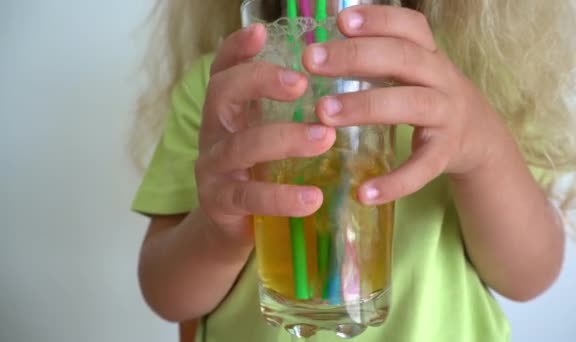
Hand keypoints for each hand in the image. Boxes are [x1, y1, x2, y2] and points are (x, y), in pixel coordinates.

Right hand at [196, 24, 335, 241]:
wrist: (231, 226)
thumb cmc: (260, 171)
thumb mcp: (269, 134)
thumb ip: (289, 111)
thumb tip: (342, 80)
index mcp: (228, 109)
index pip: (224, 69)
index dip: (237, 48)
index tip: (261, 31)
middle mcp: (214, 131)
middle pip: (223, 93)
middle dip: (260, 81)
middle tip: (302, 83)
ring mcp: (213, 167)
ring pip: (242, 146)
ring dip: (284, 139)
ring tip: (324, 138)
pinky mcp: (221, 203)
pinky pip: (250, 197)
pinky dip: (282, 197)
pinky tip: (313, 198)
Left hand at [302, 5, 511, 204]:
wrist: (479, 136)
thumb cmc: (429, 95)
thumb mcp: (413, 69)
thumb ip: (379, 54)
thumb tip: (323, 45)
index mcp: (429, 54)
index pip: (410, 27)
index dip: (378, 19)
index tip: (340, 21)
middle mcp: (441, 78)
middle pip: (403, 58)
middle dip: (355, 56)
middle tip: (311, 60)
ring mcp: (446, 115)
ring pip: (409, 104)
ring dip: (364, 105)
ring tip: (323, 112)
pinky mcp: (445, 154)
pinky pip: (422, 168)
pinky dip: (394, 182)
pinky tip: (363, 194)